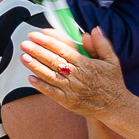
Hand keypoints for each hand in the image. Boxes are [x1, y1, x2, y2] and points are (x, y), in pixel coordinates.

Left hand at [19, 25, 134, 120]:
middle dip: (37, 51)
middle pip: (54, 61)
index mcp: (86, 64)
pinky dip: (40, 85)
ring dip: (35, 66)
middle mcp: (77, 75)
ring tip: (23, 57)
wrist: (115, 107)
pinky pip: (51, 92)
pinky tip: (30, 78)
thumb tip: (93, 31)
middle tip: (25, 43)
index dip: (49, 41)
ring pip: (49, 75)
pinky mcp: (68, 101)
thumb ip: (101, 44)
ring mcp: (71, 89)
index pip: (64, 49)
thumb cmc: (112, 82)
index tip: (38, 34)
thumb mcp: (112, 61)